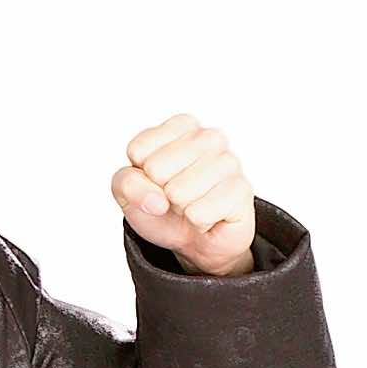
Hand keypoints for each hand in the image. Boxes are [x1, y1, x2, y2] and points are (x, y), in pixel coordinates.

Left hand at [112, 114, 256, 275]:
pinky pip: (200, 213)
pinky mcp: (241, 189)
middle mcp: (208, 137)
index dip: (140, 176)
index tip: (156, 183)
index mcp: (181, 126)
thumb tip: (156, 200)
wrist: (195, 241)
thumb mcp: (130, 194)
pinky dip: (197, 223)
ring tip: (192, 206)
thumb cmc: (164, 208)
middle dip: (159, 194)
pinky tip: (207, 217)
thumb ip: (126, 184)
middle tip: (175, 199)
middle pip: (156, 169)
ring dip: (179, 209)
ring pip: (178, 192)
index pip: (138, 149)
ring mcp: (229, 160)